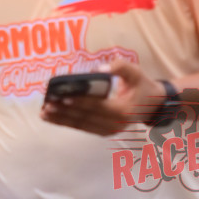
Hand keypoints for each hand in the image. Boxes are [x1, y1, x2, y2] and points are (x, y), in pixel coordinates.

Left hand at [40, 60, 165, 136]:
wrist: (153, 105)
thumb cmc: (142, 85)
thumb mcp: (135, 72)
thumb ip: (119, 67)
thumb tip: (99, 69)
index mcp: (123, 110)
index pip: (98, 106)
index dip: (81, 103)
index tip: (64, 98)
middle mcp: (115, 124)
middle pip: (86, 118)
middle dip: (65, 112)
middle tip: (47, 105)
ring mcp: (109, 130)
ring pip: (82, 125)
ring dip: (62, 120)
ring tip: (44, 113)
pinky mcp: (104, 132)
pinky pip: (83, 127)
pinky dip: (68, 123)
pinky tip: (54, 118)